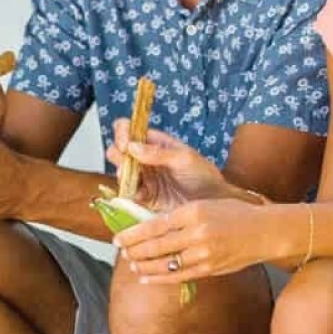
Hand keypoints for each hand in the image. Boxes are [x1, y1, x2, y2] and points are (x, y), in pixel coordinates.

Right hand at [105, 120, 227, 211]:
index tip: (125, 145)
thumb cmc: (204, 176)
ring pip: (121, 172)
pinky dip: (130, 194)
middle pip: (119, 151)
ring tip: (135, 183)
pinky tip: (141, 196)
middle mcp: (145, 159)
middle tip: (127, 166)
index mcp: (155, 143)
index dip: (122, 133)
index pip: (130, 130)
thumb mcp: (185, 159)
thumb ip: (158, 153)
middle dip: (118, 156)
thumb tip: (132, 146)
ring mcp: (144, 178)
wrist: (214, 204)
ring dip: (123, 176)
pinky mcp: (144, 197)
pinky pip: (128, 194)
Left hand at [113, 199, 278, 283]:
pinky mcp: (210, 269)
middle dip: (134, 250)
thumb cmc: (232, 214)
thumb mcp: (203, 206)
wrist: (264, 232)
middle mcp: (197, 234)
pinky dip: (159, 278)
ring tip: (131, 263)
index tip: (117, 237)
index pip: (154, 225)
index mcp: (193, 212)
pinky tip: (145, 277)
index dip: (132, 234)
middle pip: (156, 246)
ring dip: (143, 265)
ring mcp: (204, 254)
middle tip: (120, 251)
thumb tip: (147, 228)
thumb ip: (177, 217)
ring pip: (165, 263)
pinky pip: (178, 276)